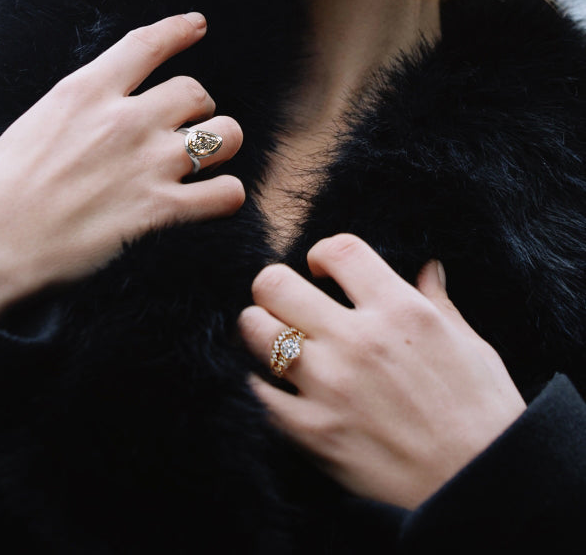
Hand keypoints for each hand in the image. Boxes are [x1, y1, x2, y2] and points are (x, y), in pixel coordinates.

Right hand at [0, 13, 244, 322]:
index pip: (146, 44)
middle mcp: (125, 120)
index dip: (178, 30)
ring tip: (209, 159)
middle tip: (187, 126)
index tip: (198, 24)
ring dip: (222, 144)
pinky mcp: (160, 211)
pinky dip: (227, 195)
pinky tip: (215, 198)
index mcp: (86, 92)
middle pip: (195, 91)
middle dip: (198, 107)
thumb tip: (106, 114)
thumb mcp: (37, 123)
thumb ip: (82, 110)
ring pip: (225, 134)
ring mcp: (147, 164)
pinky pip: (225, 193)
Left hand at [238, 234, 525, 509]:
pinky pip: (260, 391)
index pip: (338, 250)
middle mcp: (357, 340)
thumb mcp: (471, 345)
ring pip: (255, 330)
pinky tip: (281, 385)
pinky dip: (264, 384)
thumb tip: (428, 267)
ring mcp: (329, 386)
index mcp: (401, 311)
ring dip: (261, 329)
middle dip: (276, 285)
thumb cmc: (484, 415)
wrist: (480, 489)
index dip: (322, 252)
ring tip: (278, 339)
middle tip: (288, 300)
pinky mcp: (311, 431)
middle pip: (275, 284)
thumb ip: (437, 301)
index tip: (323, 268)